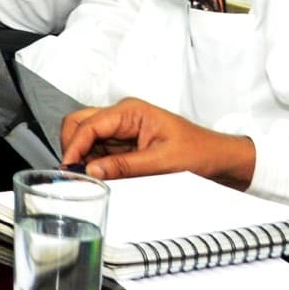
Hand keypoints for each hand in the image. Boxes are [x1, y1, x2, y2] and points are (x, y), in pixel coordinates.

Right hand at [61, 97, 257, 187]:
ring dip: (83, 156)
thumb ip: (124, 167)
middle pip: (80, 123)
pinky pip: (99, 150)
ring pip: (86, 137)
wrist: (219, 158)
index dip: (75, 146)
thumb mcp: (162, 162)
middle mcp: (122, 116)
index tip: (69, 168)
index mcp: (130, 111)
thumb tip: (92, 170)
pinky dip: (94, 162)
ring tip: (89, 178)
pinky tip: (101, 176)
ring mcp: (121, 128)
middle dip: (73, 146)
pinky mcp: (124, 143)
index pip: (88, 124)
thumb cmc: (199, 152)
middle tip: (74, 171)